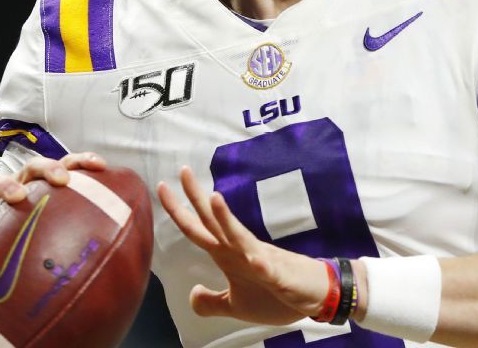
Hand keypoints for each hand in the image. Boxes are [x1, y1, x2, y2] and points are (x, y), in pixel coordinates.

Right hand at [0, 152, 105, 241]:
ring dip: (9, 187)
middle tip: (63, 180)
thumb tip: (123, 253)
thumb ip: (82, 236)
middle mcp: (20, 187)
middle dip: (49, 168)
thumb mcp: (55, 233)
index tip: (100, 165)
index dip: (83, 162)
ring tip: (17, 197)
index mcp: (44, 188)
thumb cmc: (30, 238)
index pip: (66, 167)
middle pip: (34, 167)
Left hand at [159, 166, 331, 324]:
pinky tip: (255, 259)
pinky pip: (269, 270)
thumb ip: (212, 301)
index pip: (199, 229)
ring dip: (227, 220)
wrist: (315, 297)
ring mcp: (261, 261)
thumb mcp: (236, 305)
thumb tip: (192, 293)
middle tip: (183, 171)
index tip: (162, 187)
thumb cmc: (277, 296)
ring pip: (240, 237)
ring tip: (214, 199)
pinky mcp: (279, 276)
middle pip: (214, 222)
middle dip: (198, 198)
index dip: (179, 211)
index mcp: (229, 255)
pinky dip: (262, 265)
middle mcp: (241, 250)